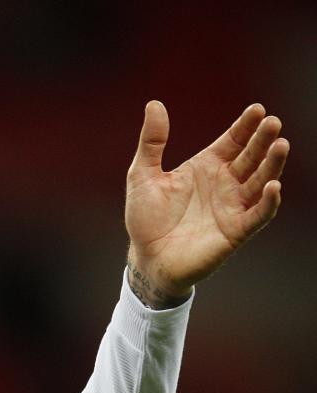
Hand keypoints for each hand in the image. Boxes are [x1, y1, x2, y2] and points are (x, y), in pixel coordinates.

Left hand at [124, 101, 288, 307]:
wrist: (146, 258)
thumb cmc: (145, 219)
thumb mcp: (142, 175)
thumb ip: (151, 142)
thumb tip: (154, 104)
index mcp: (206, 167)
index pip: (233, 141)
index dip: (245, 126)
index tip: (256, 109)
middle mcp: (224, 184)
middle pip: (251, 157)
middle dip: (263, 139)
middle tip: (272, 122)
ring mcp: (232, 207)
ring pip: (260, 182)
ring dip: (272, 164)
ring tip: (281, 144)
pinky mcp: (235, 232)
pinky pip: (258, 215)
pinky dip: (268, 202)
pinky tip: (272, 186)